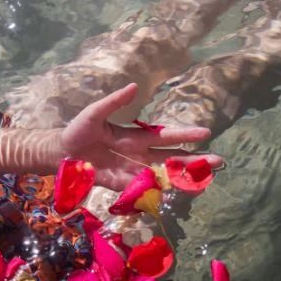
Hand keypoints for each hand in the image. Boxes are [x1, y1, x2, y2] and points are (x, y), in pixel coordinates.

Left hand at [60, 83, 223, 189]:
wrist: (60, 153)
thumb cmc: (78, 130)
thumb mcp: (95, 112)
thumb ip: (114, 102)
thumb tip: (134, 87)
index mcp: (136, 136)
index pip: (166, 136)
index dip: (185, 135)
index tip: (205, 133)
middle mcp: (140, 154)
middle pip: (173, 158)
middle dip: (196, 160)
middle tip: (219, 161)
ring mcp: (133, 171)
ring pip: (164, 175)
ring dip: (184, 178)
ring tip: (205, 180)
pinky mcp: (122, 185)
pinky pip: (144, 190)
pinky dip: (159, 192)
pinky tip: (175, 194)